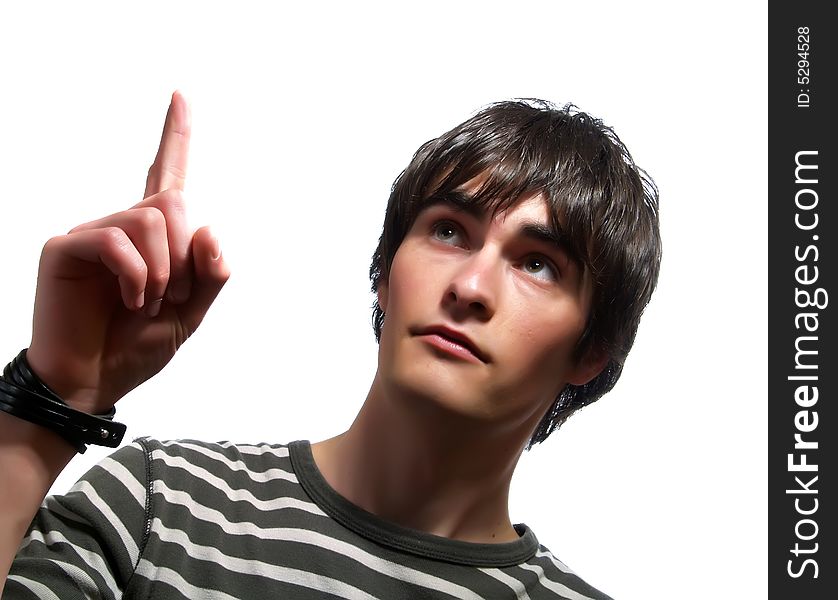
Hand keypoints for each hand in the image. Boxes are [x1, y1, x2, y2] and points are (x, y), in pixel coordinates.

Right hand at [25, 91, 230, 413]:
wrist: (94, 381)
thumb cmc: (137, 345)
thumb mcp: (192, 313)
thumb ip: (211, 274)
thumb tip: (210, 227)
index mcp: (155, 238)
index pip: (166, 176)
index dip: (175, 137)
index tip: (181, 96)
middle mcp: (124, 226)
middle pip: (174, 201)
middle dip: (185, 257)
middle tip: (170, 296)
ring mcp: (94, 233)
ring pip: (150, 219)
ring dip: (162, 271)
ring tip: (147, 302)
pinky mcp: (66, 246)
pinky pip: (116, 240)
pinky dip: (136, 276)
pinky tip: (132, 301)